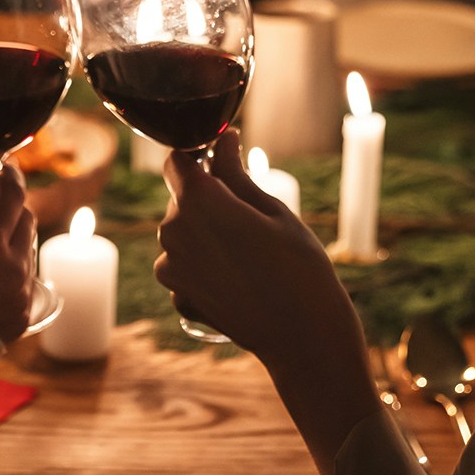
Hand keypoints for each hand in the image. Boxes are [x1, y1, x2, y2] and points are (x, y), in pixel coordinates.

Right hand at [0, 160, 35, 342]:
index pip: (13, 193)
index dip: (8, 174)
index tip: (0, 166)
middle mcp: (12, 268)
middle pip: (26, 218)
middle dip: (8, 205)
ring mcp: (20, 295)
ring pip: (28, 249)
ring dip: (9, 238)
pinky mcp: (22, 317)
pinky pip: (25, 280)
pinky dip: (9, 269)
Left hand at [154, 132, 363, 364]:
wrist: (303, 334)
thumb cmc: (298, 265)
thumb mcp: (272, 210)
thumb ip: (235, 173)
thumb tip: (223, 140)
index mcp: (197, 200)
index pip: (176, 160)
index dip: (197, 158)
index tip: (221, 166)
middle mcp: (172, 231)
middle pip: (181, 200)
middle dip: (207, 201)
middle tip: (250, 220)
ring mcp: (170, 267)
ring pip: (182, 234)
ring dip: (205, 236)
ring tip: (248, 255)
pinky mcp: (177, 295)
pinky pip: (185, 267)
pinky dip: (205, 268)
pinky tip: (238, 281)